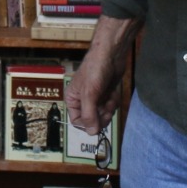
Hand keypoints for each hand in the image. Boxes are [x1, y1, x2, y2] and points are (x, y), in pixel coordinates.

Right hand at [66, 15, 137, 133]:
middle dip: (101, 115)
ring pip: (103, 114)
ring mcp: (95, 97)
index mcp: (73, 99)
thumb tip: (91, 133)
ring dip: (109, 108)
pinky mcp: (106, 94)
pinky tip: (113, 92)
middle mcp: (83, 100)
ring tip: (109, 96)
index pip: (77, 121)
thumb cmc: (95, 70)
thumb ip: (89, 114)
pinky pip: (110, 106)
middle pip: (92, 120)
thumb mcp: (90, 94)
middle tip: (106, 108)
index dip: (87, 123)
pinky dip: (113, 101)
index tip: (97, 121)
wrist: (111, 54)